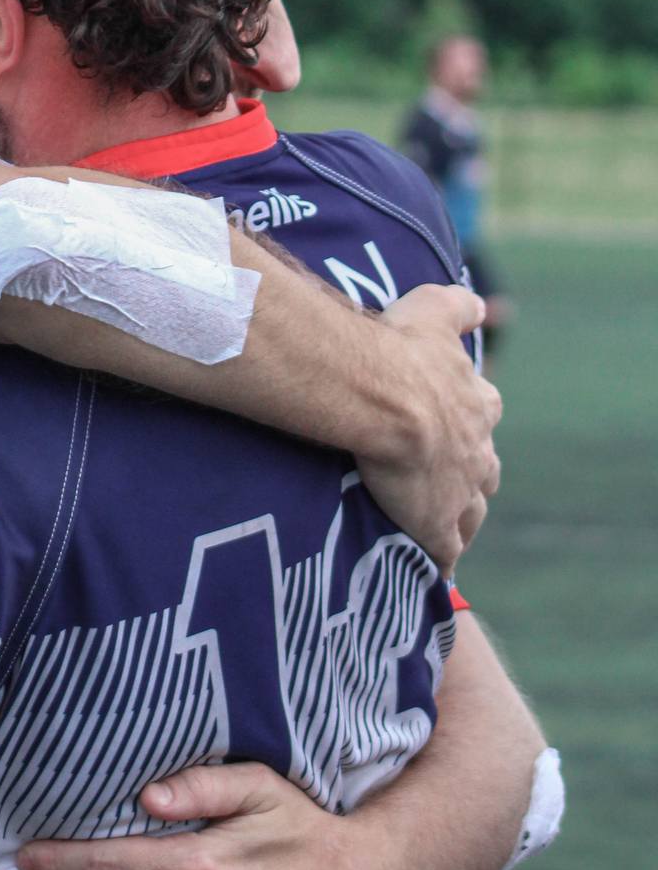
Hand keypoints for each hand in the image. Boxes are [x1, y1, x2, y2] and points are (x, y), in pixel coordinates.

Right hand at [362, 283, 500, 568]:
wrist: (384, 396)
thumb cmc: (400, 349)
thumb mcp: (433, 309)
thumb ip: (458, 306)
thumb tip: (481, 302)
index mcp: (477, 404)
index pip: (483, 414)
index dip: (469, 422)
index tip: (453, 425)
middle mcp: (477, 450)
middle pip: (486, 471)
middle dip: (472, 476)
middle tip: (448, 481)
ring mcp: (460, 491)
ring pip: (471, 515)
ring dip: (462, 520)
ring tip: (446, 529)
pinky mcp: (435, 523)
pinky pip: (444, 550)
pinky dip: (440, 559)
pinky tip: (432, 568)